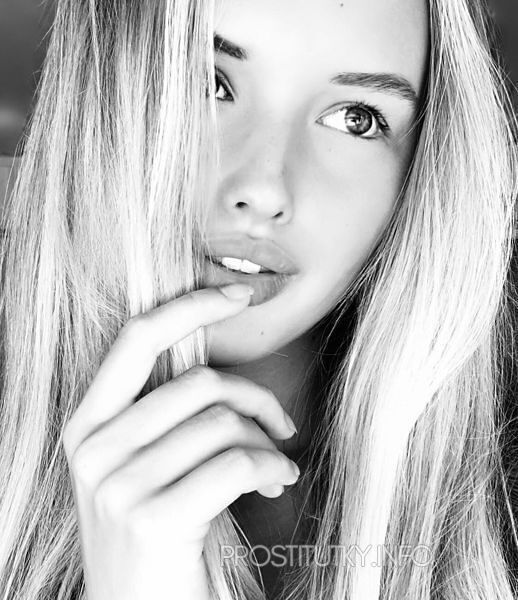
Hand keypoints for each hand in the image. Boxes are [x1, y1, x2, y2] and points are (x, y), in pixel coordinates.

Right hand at [62, 284, 298, 599]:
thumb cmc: (160, 530)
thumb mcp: (145, 463)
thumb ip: (166, 412)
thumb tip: (221, 366)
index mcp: (87, 424)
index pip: (137, 337)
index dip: (190, 306)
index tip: (238, 294)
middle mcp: (93, 449)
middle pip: (199, 383)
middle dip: (256, 397)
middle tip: (281, 423)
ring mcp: (117, 486)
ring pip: (222, 423)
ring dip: (267, 440)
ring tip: (276, 464)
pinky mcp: (152, 520)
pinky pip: (236, 462)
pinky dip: (271, 466)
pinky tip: (276, 482)